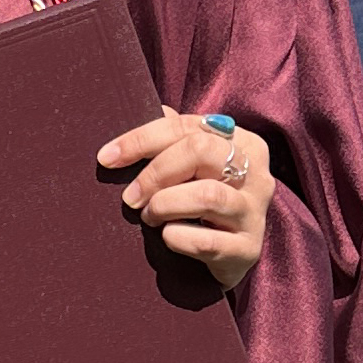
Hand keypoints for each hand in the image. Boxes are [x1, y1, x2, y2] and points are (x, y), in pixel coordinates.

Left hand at [98, 104, 272, 290]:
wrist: (230, 257)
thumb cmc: (204, 204)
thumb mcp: (195, 166)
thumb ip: (177, 137)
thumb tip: (148, 106)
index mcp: (243, 143)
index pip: (186, 127)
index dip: (141, 140)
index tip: (106, 158)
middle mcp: (256, 173)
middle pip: (201, 152)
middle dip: (155, 173)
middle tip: (131, 197)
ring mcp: (255, 212)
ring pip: (207, 195)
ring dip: (164, 205)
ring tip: (149, 218)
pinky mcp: (248, 250)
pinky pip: (207, 241)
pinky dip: (177, 238)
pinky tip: (168, 237)